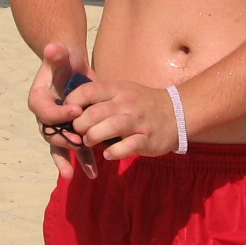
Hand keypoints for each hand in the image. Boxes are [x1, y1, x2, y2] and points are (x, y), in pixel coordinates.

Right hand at [27, 41, 88, 178]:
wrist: (72, 66)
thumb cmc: (64, 59)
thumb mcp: (61, 54)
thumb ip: (56, 53)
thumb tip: (52, 48)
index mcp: (38, 99)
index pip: (45, 110)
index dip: (59, 113)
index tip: (76, 111)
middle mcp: (45, 117)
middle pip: (51, 132)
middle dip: (64, 139)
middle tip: (79, 142)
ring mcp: (58, 126)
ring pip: (60, 147)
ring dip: (68, 160)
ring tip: (74, 174)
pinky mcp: (72, 131)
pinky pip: (75, 150)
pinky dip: (83, 161)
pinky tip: (93, 173)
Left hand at [68, 79, 182, 160]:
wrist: (177, 112)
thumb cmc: (141, 103)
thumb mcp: (122, 91)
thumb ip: (100, 97)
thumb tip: (70, 105)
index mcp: (117, 90)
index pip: (88, 91)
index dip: (72, 103)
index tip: (67, 114)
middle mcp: (127, 103)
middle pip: (95, 112)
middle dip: (80, 125)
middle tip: (78, 132)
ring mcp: (138, 121)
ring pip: (111, 127)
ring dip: (94, 137)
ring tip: (89, 142)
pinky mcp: (147, 139)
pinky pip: (128, 146)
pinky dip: (114, 152)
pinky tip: (108, 154)